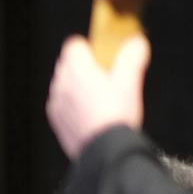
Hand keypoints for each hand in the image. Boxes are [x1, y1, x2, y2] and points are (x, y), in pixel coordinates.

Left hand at [46, 33, 146, 158]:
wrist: (103, 150)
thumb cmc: (115, 116)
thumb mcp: (130, 82)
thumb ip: (132, 57)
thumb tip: (136, 43)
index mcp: (77, 70)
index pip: (74, 44)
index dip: (89, 46)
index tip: (104, 55)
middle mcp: (61, 84)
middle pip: (67, 63)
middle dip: (84, 65)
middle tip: (105, 75)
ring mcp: (56, 102)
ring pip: (63, 83)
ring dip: (77, 84)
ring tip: (100, 96)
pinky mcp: (56, 120)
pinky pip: (62, 103)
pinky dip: (72, 102)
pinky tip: (91, 111)